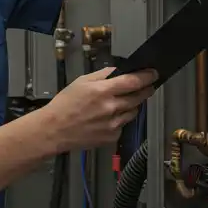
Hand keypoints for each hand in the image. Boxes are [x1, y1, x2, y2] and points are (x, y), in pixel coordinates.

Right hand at [39, 67, 155, 152]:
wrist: (54, 130)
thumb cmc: (65, 104)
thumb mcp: (81, 82)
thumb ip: (102, 75)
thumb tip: (119, 71)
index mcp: (103, 91)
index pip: (133, 81)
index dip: (147, 76)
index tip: (153, 73)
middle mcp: (111, 108)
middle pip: (139, 97)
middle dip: (145, 90)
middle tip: (146, 86)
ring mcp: (113, 124)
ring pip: (133, 112)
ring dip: (132, 105)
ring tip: (120, 103)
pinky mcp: (112, 137)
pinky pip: (123, 125)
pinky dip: (120, 120)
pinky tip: (108, 118)